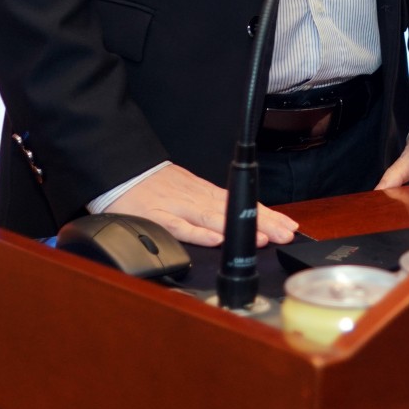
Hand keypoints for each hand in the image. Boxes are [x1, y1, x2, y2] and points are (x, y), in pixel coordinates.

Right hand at [109, 163, 298, 248]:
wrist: (120, 168)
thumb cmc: (153, 184)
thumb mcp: (187, 188)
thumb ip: (210, 205)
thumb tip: (239, 219)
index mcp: (203, 193)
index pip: (241, 204)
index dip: (266, 215)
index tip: (288, 226)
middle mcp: (195, 198)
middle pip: (233, 211)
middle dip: (262, 223)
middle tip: (285, 234)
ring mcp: (177, 207)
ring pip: (213, 218)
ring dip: (238, 228)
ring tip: (262, 238)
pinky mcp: (157, 216)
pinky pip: (179, 226)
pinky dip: (198, 233)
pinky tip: (215, 240)